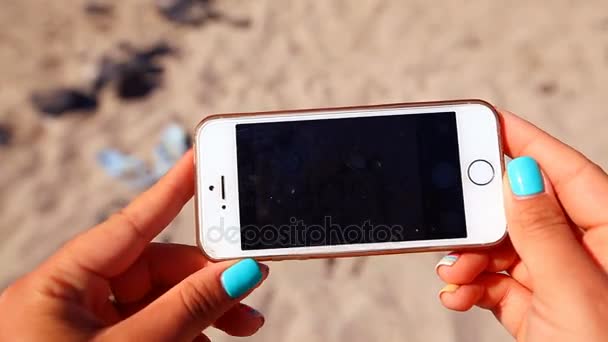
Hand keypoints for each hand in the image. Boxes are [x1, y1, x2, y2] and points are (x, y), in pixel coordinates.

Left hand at [0, 150, 268, 340]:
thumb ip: (188, 308)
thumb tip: (241, 271)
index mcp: (61, 282)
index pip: (131, 222)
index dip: (172, 188)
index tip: (204, 157)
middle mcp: (73, 296)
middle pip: (155, 267)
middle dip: (206, 280)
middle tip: (251, 293)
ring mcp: (85, 324)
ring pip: (158, 301)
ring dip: (200, 314)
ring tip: (238, 330)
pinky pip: (150, 328)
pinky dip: (182, 336)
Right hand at [435, 110, 607, 340]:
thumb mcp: (576, 294)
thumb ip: (544, 233)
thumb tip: (519, 174)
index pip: (563, 171)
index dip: (523, 140)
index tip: (484, 119)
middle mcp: (585, 248)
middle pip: (521, 206)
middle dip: (479, 213)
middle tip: (448, 213)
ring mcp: (557, 278)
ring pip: (501, 244)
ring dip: (468, 256)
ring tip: (452, 273)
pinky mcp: (535, 305)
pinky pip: (494, 279)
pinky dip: (470, 283)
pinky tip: (456, 291)